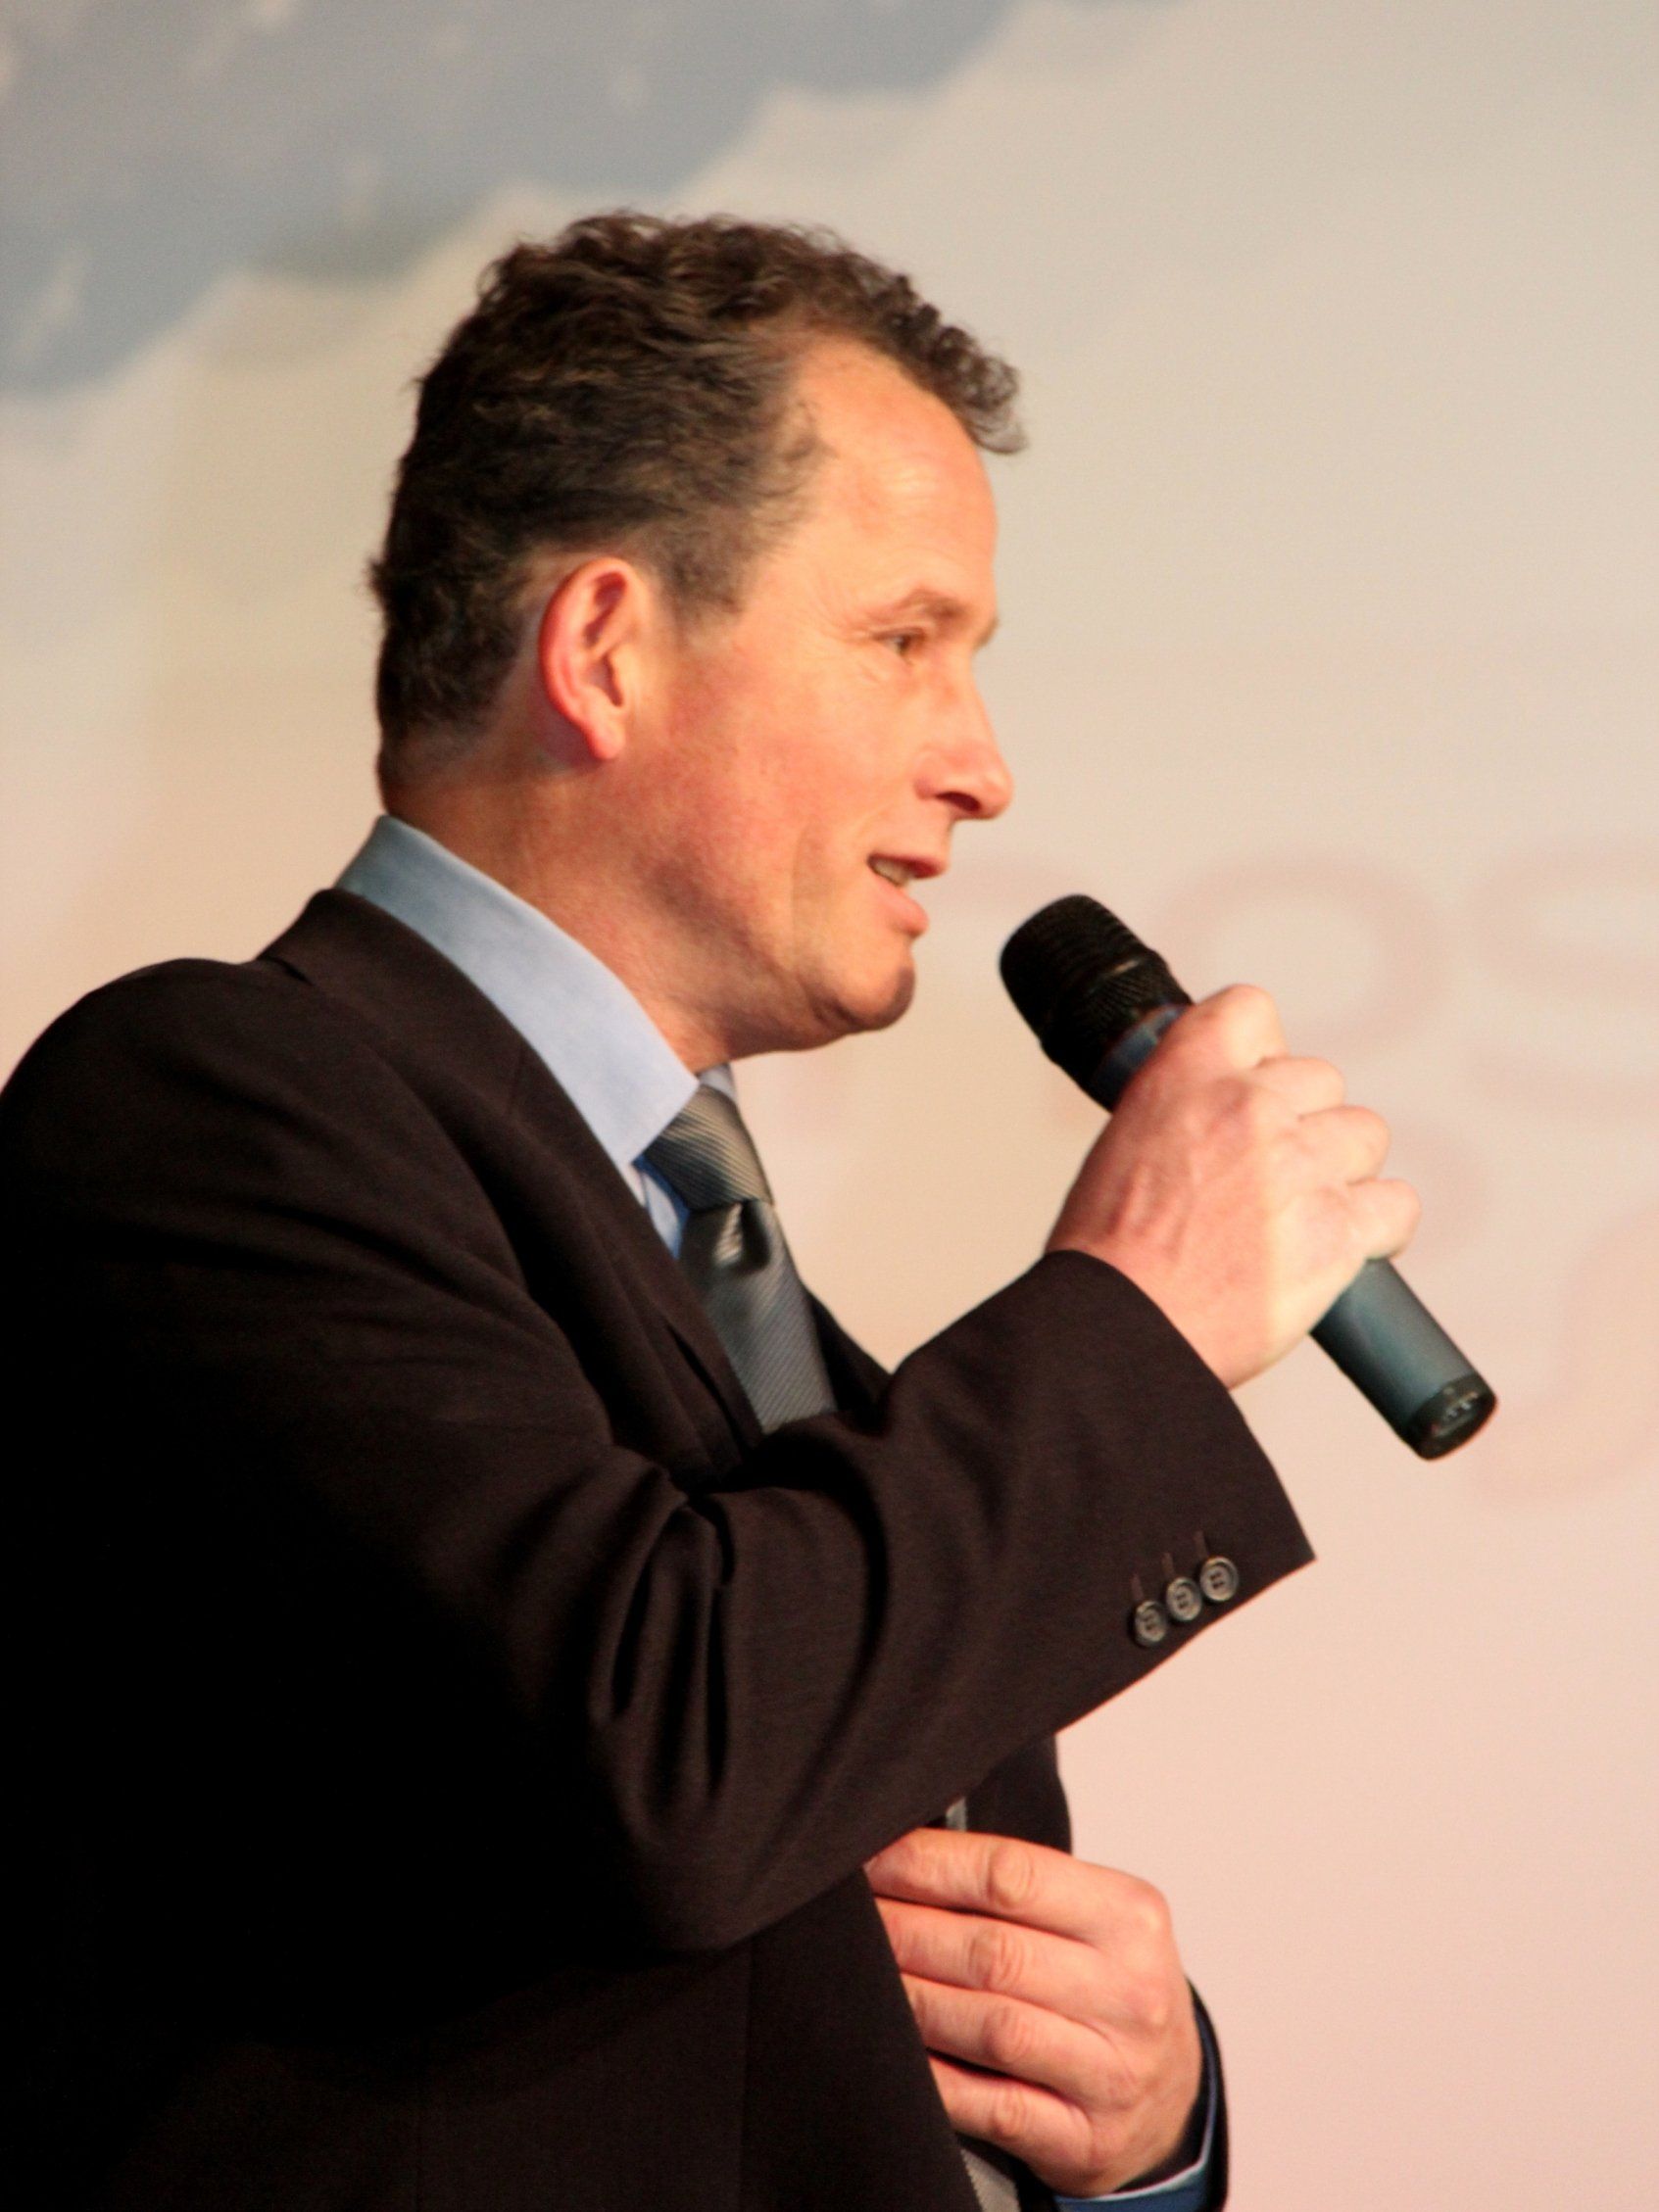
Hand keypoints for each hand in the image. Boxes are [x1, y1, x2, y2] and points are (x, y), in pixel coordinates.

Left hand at [864, 1826, 1201, 2197]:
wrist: (1170, 2094)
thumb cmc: (1111, 1986)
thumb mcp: (1095, 1918)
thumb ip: (1020, 1887)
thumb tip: (907, 1850)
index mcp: (1130, 1916)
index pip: (1012, 1875)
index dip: (928, 1865)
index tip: (871, 1858)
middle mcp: (1129, 1992)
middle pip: (992, 1951)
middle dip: (905, 1929)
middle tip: (851, 1915)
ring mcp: (1110, 2071)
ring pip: (990, 2028)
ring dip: (911, 1998)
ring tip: (865, 1976)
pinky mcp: (1082, 2139)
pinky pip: (992, 2106)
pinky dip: (936, 2078)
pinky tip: (897, 2050)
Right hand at [1047, 983, 1419, 1387]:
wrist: (1116, 1334)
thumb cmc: (1105, 1258)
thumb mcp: (1122, 1145)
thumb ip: (1180, 1114)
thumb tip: (1217, 1123)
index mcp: (1185, 1075)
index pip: (1252, 1010)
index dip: (1258, 1052)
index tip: (1252, 1086)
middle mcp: (1249, 1107)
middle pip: (1321, 1081)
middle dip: (1302, 1124)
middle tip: (1267, 1179)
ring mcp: (1299, 1166)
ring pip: (1364, 1135)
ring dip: (1342, 1172)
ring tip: (1301, 1219)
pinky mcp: (1337, 1230)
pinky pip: (1396, 1204)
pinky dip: (1379, 1228)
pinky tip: (1348, 1248)